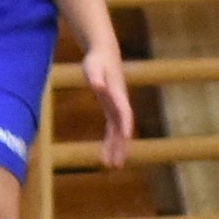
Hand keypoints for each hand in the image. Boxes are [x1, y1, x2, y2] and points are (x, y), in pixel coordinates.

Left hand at [81, 45, 133, 170]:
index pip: (124, 112)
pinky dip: (110, 140)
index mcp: (118, 95)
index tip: (125, 138)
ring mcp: (117, 107)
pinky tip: (106, 153)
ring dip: (116, 148)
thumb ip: (95, 77)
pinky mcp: (111, 108)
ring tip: (112, 165)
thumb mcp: (93, 67)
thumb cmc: (97, 60)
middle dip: (120, 146)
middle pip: (122, 128)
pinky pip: (112, 128)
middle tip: (116, 164)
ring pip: (118, 131)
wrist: (105, 53)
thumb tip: (97, 86)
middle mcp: (120, 103)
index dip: (125, 125)